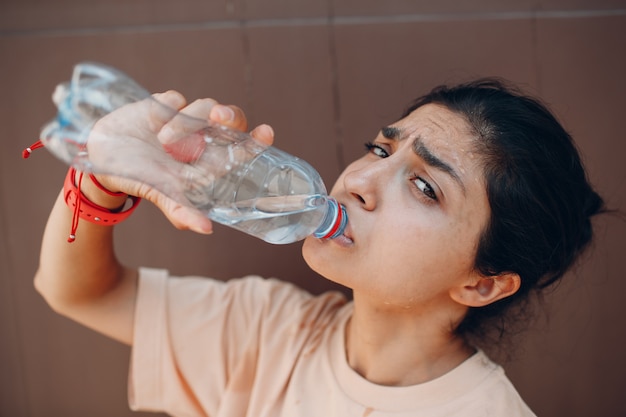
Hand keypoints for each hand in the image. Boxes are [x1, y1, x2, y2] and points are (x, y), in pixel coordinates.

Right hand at [88, 91, 274, 233]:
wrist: (102, 158)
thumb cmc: (139, 180)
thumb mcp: (162, 196)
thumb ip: (182, 212)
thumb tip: (206, 229)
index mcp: (209, 161)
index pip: (243, 149)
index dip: (257, 141)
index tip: (266, 132)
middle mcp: (204, 138)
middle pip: (232, 119)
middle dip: (229, 116)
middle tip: (217, 117)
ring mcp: (186, 119)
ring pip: (205, 106)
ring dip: (186, 122)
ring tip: (163, 137)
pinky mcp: (166, 103)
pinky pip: (176, 98)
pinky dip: (166, 108)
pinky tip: (152, 121)